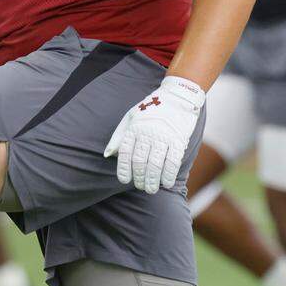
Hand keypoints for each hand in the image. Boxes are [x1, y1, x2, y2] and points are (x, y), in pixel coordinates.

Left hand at [103, 75, 204, 193]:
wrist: (177, 96)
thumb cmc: (151, 109)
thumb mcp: (131, 117)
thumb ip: (119, 136)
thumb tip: (107, 154)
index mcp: (134, 128)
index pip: (125, 153)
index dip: (124, 169)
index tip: (125, 180)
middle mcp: (147, 133)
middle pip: (140, 162)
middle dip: (139, 178)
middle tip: (141, 186)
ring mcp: (163, 137)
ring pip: (155, 165)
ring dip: (153, 181)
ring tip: (151, 189)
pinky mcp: (178, 140)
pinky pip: (172, 162)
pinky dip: (168, 175)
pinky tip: (166, 183)